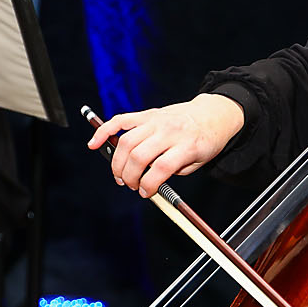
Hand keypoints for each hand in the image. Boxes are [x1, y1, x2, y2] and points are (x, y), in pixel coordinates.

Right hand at [87, 94, 245, 197]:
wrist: (213, 114)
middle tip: (131, 185)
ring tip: (120, 175)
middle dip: (130, 176)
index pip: (161, 168)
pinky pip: (121, 121)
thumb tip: (148, 181)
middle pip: (139, 156)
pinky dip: (104, 131)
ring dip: (118, 163)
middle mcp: (169, 131)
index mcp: (186, 145)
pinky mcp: (147, 114)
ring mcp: (156, 120)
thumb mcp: (198, 162)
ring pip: (127, 142)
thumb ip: (174, 170)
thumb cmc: (205, 141)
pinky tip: (94, 144)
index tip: (146, 193)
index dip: (149, 185)